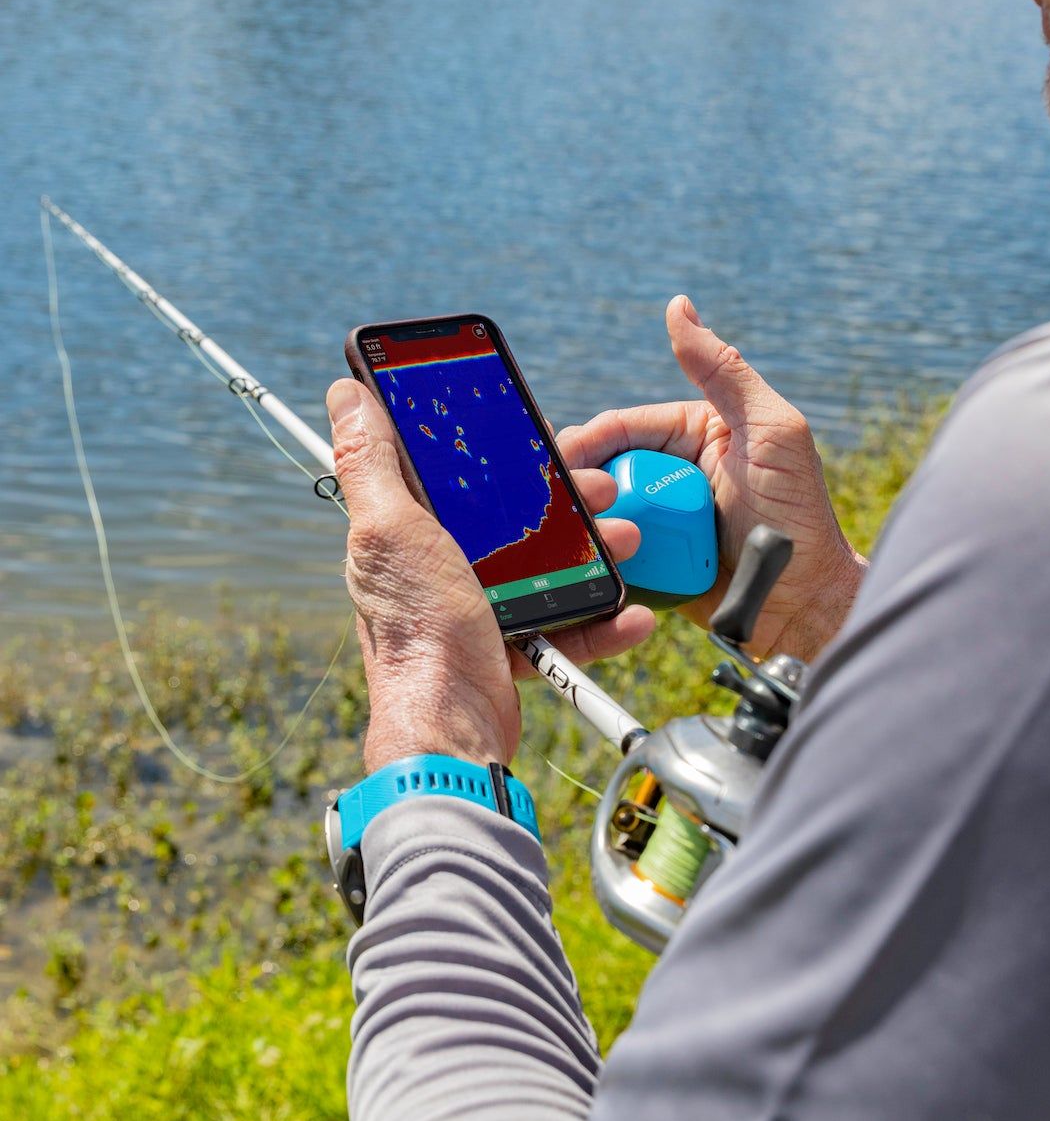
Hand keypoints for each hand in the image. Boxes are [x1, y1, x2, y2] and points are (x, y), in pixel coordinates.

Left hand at [327, 379, 655, 771]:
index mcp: (405, 531)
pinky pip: (566, 624)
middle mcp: (437, 565)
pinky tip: (630, 614)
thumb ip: (369, 462)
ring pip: (546, 563)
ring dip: (595, 550)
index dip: (492, 449)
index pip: (449, 472)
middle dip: (564, 498)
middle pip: (510, 515)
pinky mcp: (511, 646)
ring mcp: (477, 607)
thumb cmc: (417, 628)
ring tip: (626, 540)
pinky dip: (602, 619)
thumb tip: (347, 393)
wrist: (452, 727)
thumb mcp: (390, 530)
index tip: (535, 431)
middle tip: (600, 485)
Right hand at [557, 296, 866, 661]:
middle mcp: (671, 472)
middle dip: (579, 483)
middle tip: (563, 503)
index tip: (563, 457)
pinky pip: (612, 553)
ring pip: (600, 511)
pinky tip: (582, 563)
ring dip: (585, 522)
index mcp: (692, 432)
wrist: (807, 607)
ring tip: (578, 537)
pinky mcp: (654, 564)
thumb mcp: (772, 432)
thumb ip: (725, 371)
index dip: (589, 440)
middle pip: (603, 469)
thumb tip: (678, 307)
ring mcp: (661, 519)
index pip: (624, 426)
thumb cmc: (800, 516)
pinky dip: (596, 555)